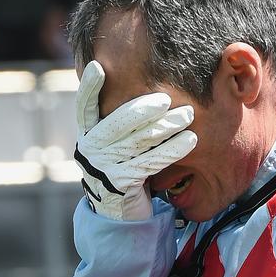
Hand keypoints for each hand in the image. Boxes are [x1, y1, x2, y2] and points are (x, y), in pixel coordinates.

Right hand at [74, 61, 197, 220]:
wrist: (118, 210)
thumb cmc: (121, 165)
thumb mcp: (113, 142)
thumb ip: (119, 119)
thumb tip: (130, 79)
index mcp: (87, 133)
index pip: (84, 106)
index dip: (90, 87)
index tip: (98, 66)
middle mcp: (90, 148)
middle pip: (118, 122)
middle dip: (145, 108)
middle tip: (167, 98)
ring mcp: (104, 167)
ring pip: (139, 140)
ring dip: (166, 126)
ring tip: (187, 115)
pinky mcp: (122, 182)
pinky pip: (152, 162)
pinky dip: (173, 149)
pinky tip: (190, 140)